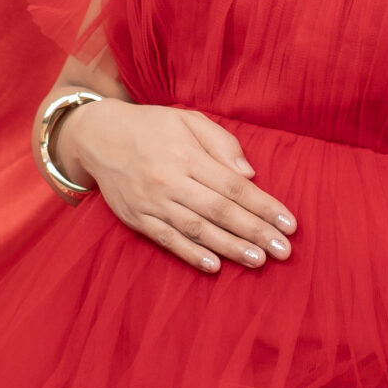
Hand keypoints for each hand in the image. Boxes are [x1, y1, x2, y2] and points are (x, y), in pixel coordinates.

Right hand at [56, 101, 295, 273]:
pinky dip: (191, 254)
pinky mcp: (138, 218)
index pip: (234, 186)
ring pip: (197, 229)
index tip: (289, 224)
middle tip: (283, 250)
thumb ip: (222, 144)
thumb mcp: (188, 120)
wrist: (98, 137)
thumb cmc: (152, 127)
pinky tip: (214, 266)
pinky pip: (168, 240)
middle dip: (255, 232)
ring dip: (230, 247)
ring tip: (258, 260)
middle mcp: (171, 180)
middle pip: (220, 210)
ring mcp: (153, 202)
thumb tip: (250, 174)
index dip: (264, 206)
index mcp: (187, 155)